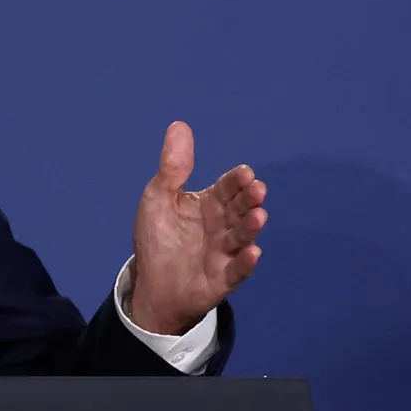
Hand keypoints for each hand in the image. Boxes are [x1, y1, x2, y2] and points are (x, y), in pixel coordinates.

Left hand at [129, 121, 265, 335]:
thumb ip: (172, 167)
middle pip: (238, 210)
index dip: (236, 181)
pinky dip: (245, 263)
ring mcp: (225, 253)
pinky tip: (252, 253)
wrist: (152, 285)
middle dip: (248, 199)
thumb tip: (179, 125)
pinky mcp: (223, 279)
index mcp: (209, 205)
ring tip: (258, 215)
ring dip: (251, 226)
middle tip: (257, 189)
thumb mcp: (158, 198)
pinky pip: (237, 270)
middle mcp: (222, 226)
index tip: (245, 173)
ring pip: (242, 237)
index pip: (226, 188)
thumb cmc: (158, 239)